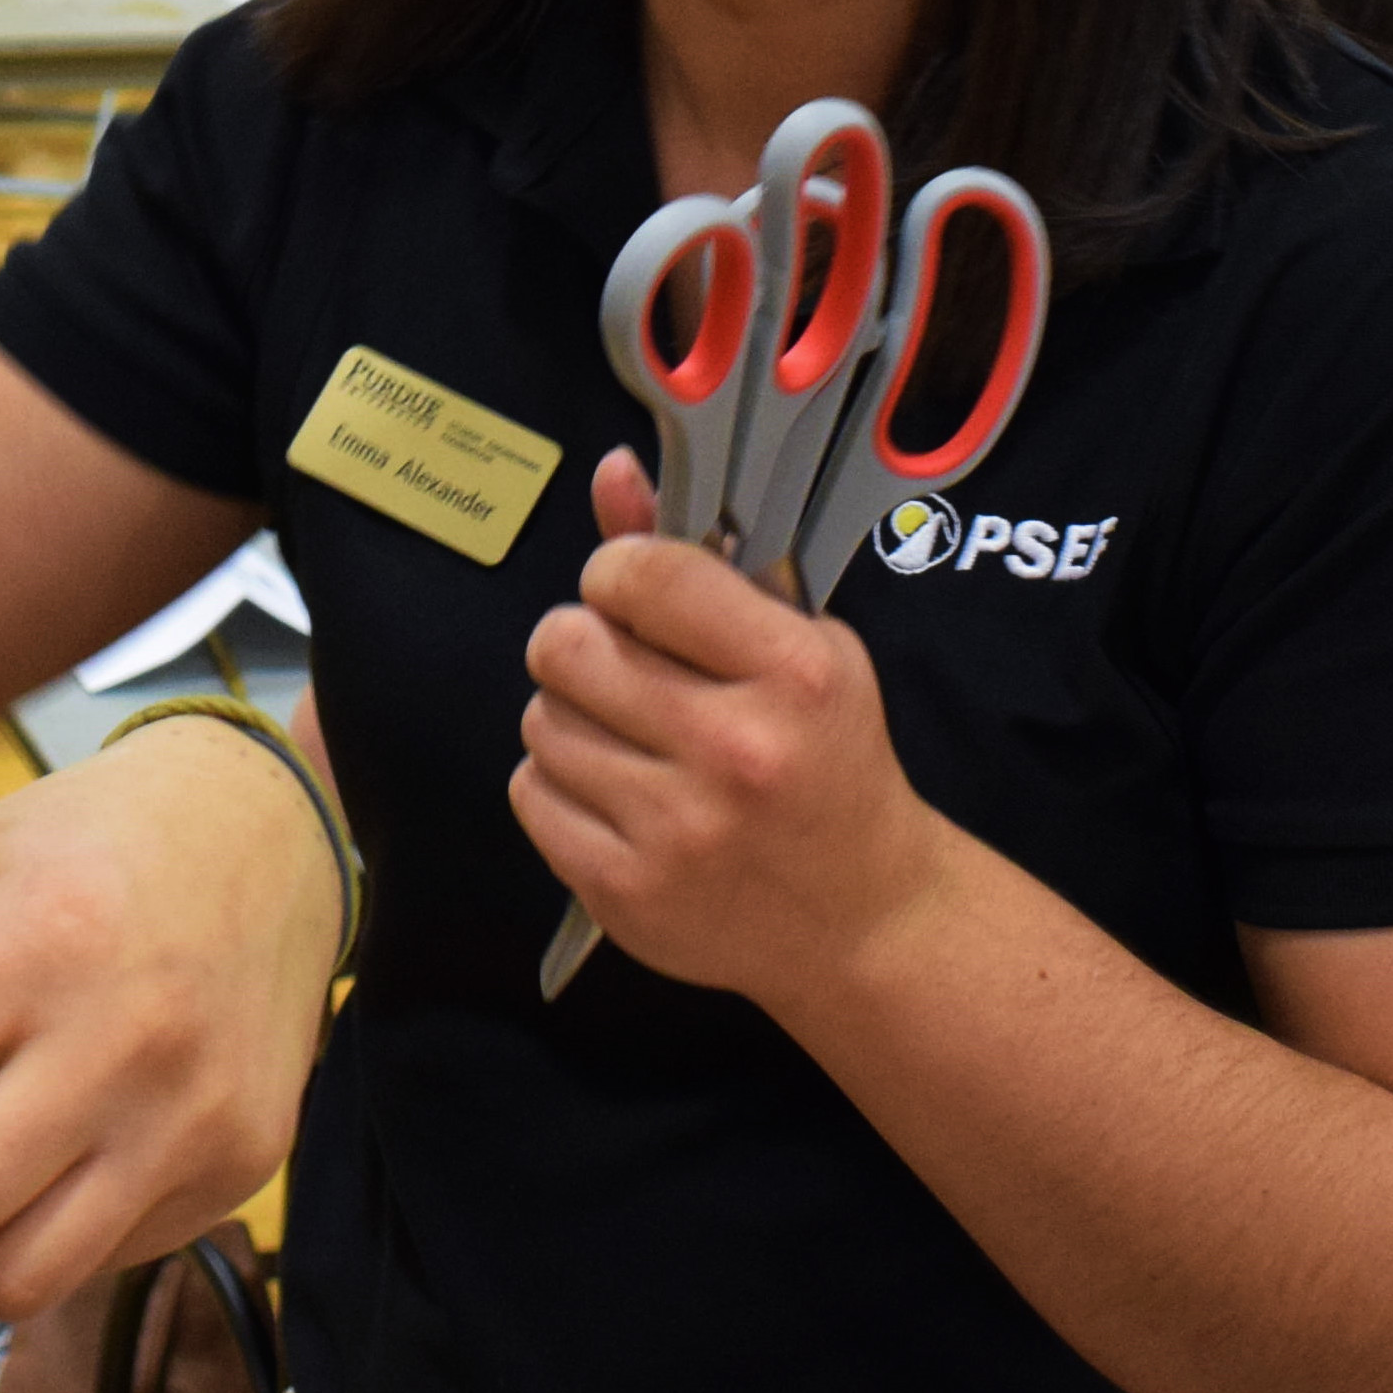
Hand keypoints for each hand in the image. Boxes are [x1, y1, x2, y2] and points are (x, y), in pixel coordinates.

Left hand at [509, 449, 955, 1004]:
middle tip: (618, 667)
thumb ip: (699, 564)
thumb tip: (612, 473)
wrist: (861, 919)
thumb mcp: (801, 646)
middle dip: (581, 644)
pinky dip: (559, 785)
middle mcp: (735, 751)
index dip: (618, 574)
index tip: (633, 595)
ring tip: (631, 738)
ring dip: (572, 717)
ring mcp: (678, 830)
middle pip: (564, 645)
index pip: (642, 575)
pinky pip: (531, 794)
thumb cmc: (828, 764)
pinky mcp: (627, 892)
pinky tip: (616, 793)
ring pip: (541, 720)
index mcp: (791, 674)